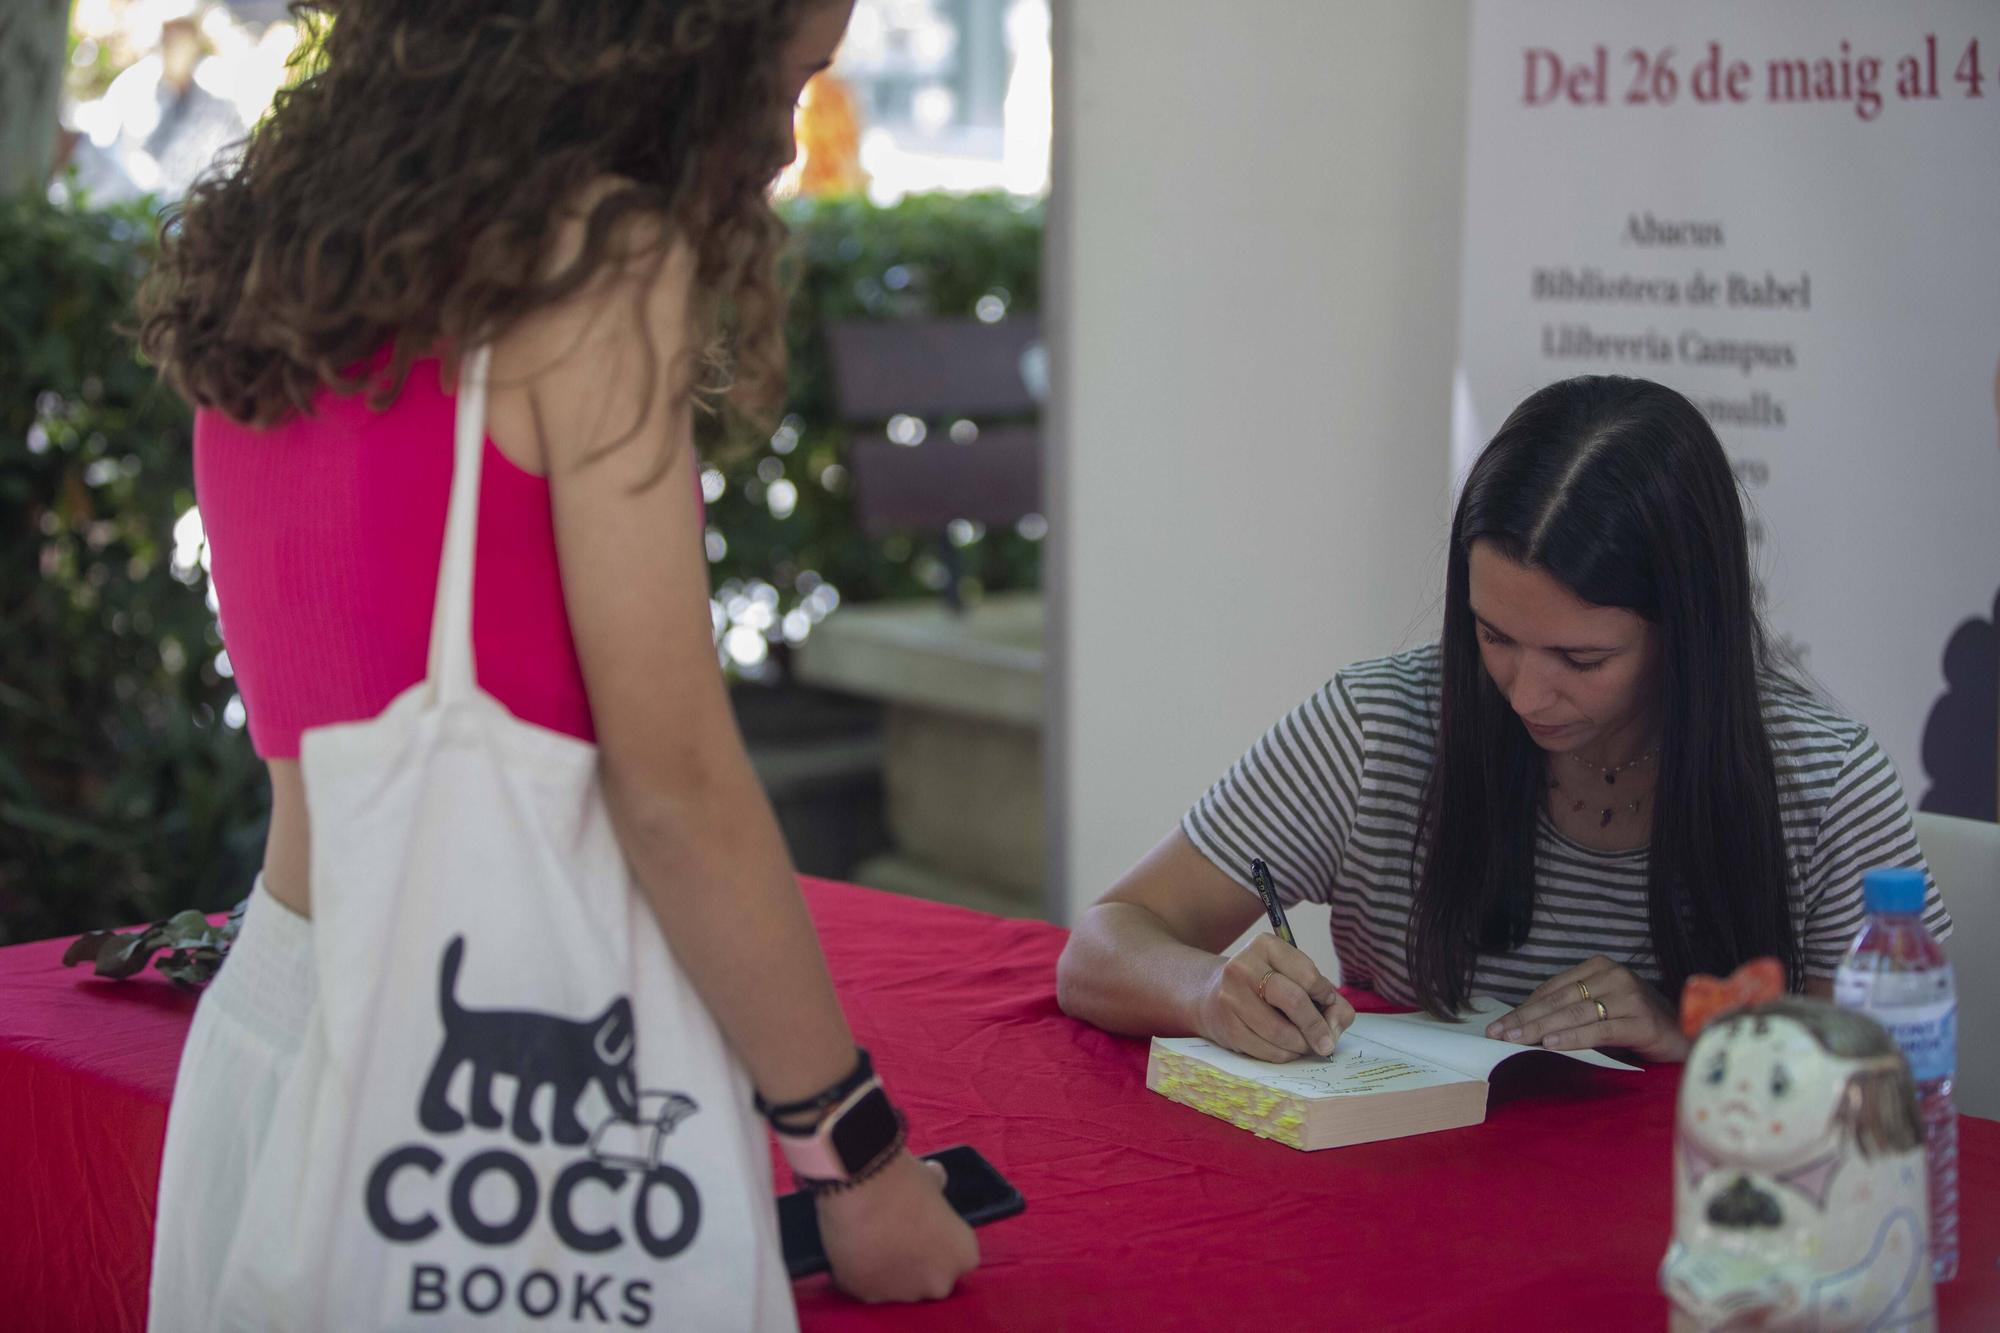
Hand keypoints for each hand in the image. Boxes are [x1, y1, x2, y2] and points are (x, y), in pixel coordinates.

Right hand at [818, 1151, 978, 1302]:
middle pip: (931, 1278)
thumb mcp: (931, 1177)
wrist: (860, 1188)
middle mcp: (939, 1283)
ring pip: (899, 1287)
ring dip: (889, 1270)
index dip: (939, 1240)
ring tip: (871, 1240)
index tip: (924, 1227)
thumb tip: (936, 1177)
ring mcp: (905, 1294)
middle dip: (917, 1262)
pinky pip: (868, 1286)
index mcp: (963, 1255)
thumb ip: (938, 1186)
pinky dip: (862, 1272)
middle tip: (897, 1235)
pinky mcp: (869, 1296)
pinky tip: (854, 1248)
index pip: (957, 1255)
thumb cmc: (904, 1180)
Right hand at [1193, 932, 1353, 1061]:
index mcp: (1266, 946)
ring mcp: (1231, 997)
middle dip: (1316, 1026)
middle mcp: (1243, 966)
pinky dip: (1284, 1054)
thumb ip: (1330, 999)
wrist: (1212, 994)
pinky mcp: (1227, 1026)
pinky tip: (1286, 1048)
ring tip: (1306, 1044)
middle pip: (1293, 1000)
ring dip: (1301, 1045)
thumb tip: (1334, 1027)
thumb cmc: (1266, 986)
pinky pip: (1266, 1050)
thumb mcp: (1296, 977)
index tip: (1330, 1005)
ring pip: (1280, 1031)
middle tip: (1327, 1043)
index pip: (1308, 975)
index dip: (1326, 995)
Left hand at [1485, 955, 1688, 1062]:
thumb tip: (1526, 1025)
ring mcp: (1629, 996)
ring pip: (1574, 1014)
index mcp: (1600, 967)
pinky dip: (1571, 1037)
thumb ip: (1571, 1011)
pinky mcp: (1641, 1020)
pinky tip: (1550, 1044)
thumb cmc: (1638, 1024)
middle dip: (1524, 1019)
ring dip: (1540, 1029)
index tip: (1499, 1024)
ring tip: (1516, 1040)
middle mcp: (1614, 976)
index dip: (1524, 1008)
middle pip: (1559, 1000)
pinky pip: (1598, 1030)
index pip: (1552, 989)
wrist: (1687, 1037)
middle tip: (1498, 1034)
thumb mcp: (1601, 1010)